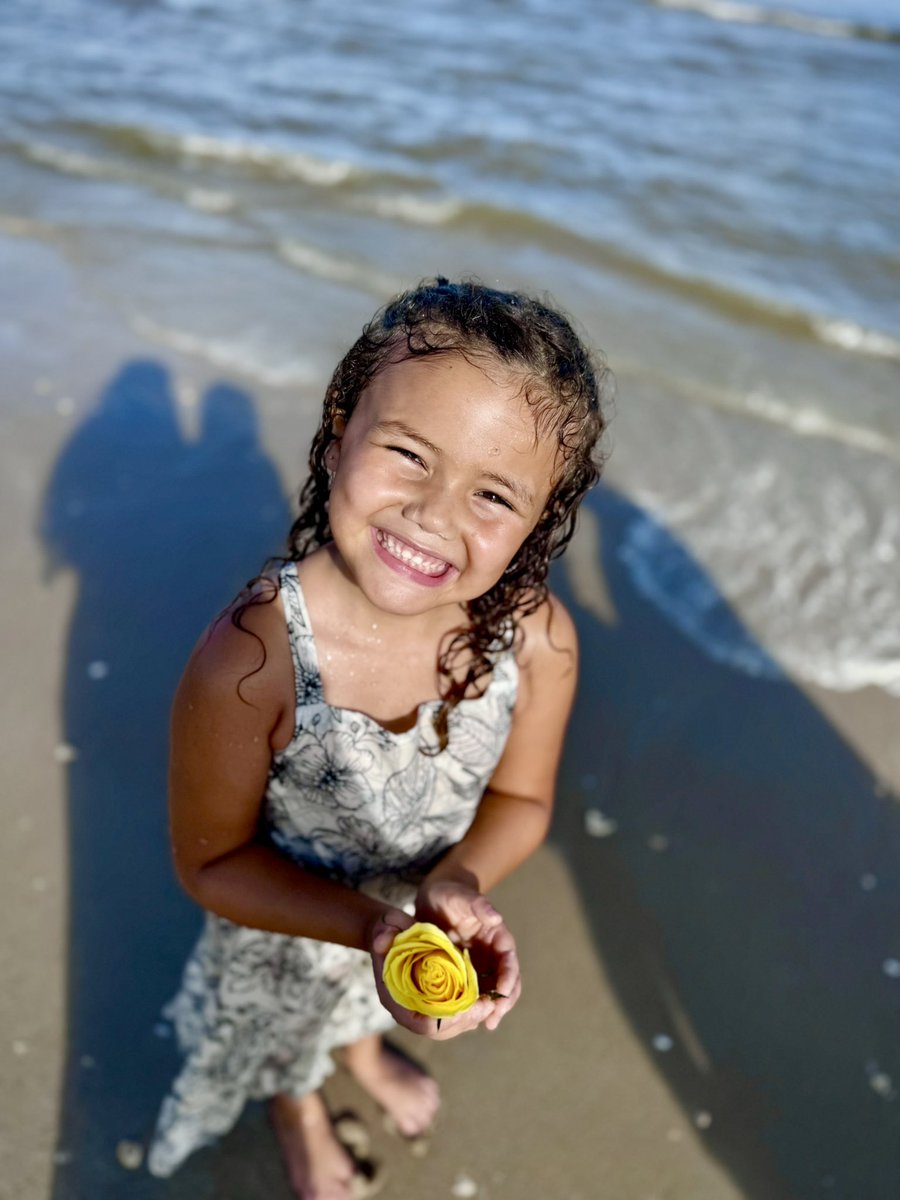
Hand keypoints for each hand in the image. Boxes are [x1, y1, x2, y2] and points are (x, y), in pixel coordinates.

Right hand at [367, 909, 498, 1039]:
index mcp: (395, 998)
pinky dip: (471, 1010)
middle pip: (441, 1030)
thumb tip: (381, 941)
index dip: (449, 1020)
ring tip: (492, 1002)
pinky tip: (486, 998)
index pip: (423, 1024)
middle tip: (490, 1005)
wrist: (390, 933)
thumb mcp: (385, 927)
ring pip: (452, 1026)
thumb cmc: (389, 930)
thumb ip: (384, 934)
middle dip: (467, 1020)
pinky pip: (455, 1015)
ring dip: (473, 1017)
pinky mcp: (435, 1002)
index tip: (472, 1005)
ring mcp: (423, 1008)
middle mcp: (409, 1010)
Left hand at [415, 879, 521, 1031]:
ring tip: (486, 1024)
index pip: (509, 961)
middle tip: (493, 1019)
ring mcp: (481, 964)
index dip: (508, 978)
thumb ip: (479, 904)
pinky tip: (469, 1020)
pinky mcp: (466, 972)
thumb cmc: (450, 894)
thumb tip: (496, 917)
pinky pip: (475, 993)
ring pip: (493, 991)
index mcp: (498, 936)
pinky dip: (476, 1006)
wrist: (435, 898)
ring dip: (492, 1008)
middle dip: (503, 1001)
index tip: (503, 993)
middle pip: (506, 981)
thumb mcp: (461, 895)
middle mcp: (493, 953)